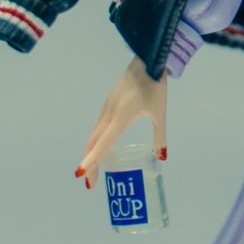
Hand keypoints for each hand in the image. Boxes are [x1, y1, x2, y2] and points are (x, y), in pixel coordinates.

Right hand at [76, 57, 166, 188]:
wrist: (147, 59)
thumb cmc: (155, 86)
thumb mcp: (160, 114)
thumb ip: (160, 136)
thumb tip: (162, 157)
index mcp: (121, 119)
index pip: (102, 145)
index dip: (92, 161)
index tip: (82, 176)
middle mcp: (109, 114)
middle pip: (93, 143)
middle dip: (90, 163)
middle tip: (90, 183)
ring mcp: (107, 107)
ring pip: (93, 134)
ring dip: (90, 152)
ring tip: (92, 170)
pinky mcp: (108, 102)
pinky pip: (97, 126)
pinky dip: (95, 141)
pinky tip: (100, 147)